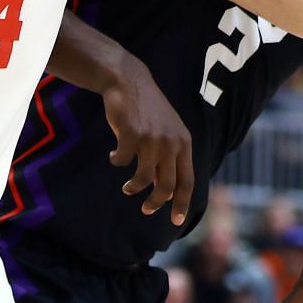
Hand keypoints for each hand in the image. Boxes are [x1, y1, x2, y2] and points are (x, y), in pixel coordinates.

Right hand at [101, 58, 193, 225]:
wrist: (129, 81)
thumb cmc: (147, 109)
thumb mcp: (168, 131)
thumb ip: (170, 156)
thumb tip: (167, 191)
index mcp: (184, 143)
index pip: (188, 181)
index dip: (182, 204)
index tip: (175, 221)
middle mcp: (171, 143)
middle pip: (167, 186)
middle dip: (156, 203)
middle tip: (146, 209)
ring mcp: (152, 139)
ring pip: (144, 179)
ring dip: (134, 188)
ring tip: (128, 188)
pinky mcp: (131, 135)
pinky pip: (122, 161)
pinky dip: (117, 161)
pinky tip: (114, 155)